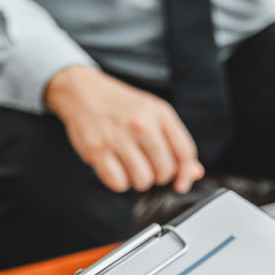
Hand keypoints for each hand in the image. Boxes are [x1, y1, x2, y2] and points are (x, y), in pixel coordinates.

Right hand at [45, 65, 203, 193]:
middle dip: (158, 175)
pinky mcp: (97, 149)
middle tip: (147, 165)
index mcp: (159, 113)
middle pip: (165, 171)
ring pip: (143, 181)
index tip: (182, 183)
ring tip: (130, 165)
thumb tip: (193, 172)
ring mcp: (118, 137)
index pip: (185, 152)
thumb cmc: (120, 106)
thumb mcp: (153, 114)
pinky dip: (118, 181)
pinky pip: (118, 183)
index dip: (186, 173)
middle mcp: (141, 124)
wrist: (81, 91)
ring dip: (138, 180)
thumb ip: (175, 143)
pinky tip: (115, 167)